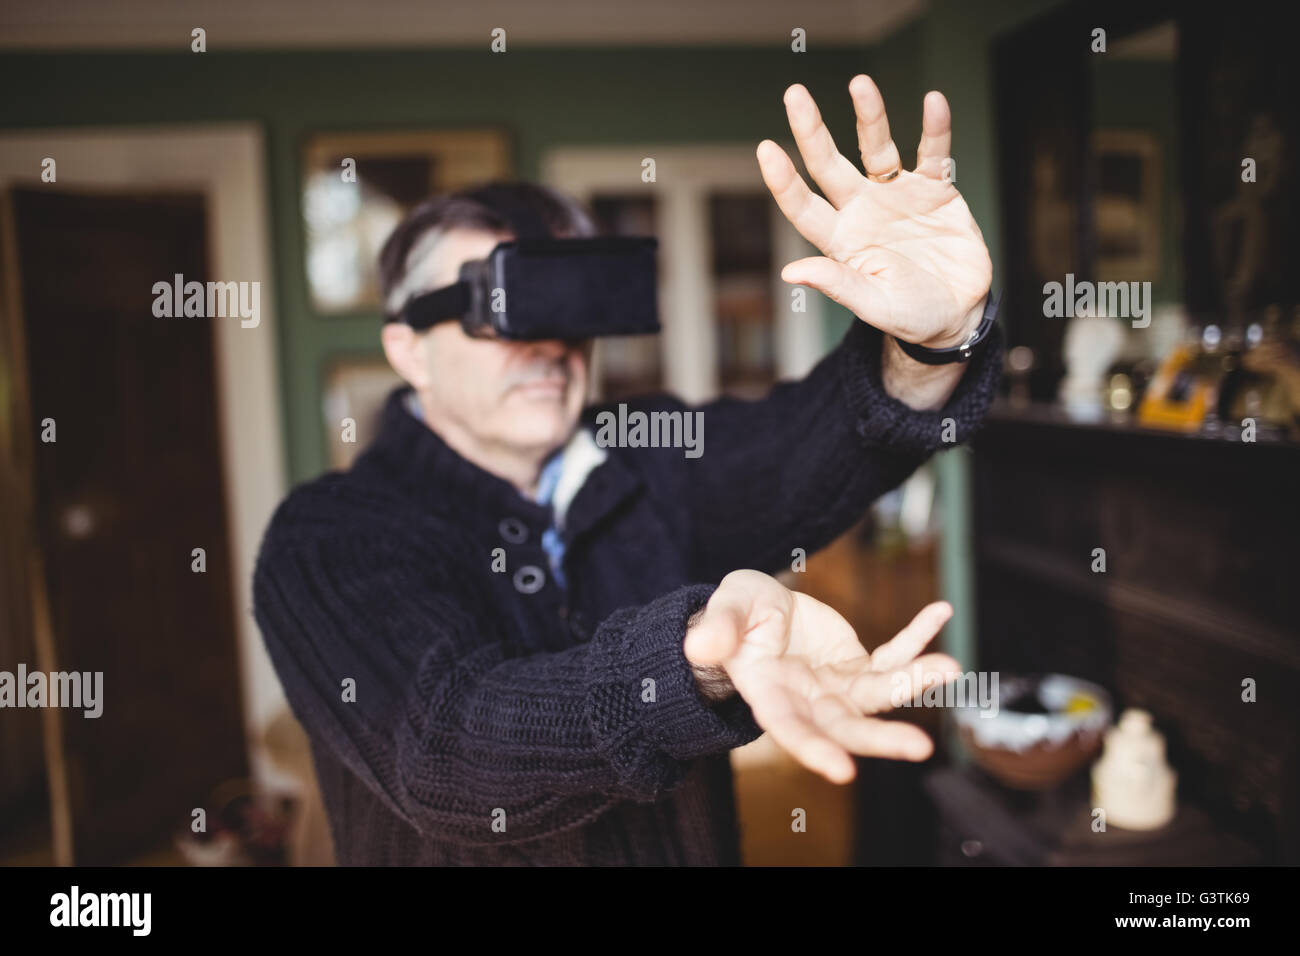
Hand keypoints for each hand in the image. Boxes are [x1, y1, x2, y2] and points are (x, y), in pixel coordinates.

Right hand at [684, 570, 963, 782]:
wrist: (755, 611)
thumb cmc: (734, 616)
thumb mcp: (724, 610)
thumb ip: (717, 627)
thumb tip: (699, 645)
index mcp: (769, 693)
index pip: (790, 728)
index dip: (814, 749)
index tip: (844, 771)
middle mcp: (808, 700)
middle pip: (846, 725)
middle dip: (881, 738)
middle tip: (920, 747)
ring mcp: (836, 686)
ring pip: (879, 694)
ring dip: (914, 683)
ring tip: (948, 668)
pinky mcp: (857, 665)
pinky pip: (893, 656)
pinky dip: (916, 638)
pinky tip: (939, 612)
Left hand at [757, 76, 992, 348]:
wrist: (958, 312)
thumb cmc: (910, 316)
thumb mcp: (875, 305)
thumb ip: (838, 286)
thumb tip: (790, 272)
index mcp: (840, 240)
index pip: (803, 207)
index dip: (784, 181)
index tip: (766, 150)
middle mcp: (862, 210)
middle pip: (830, 165)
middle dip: (812, 131)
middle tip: (795, 95)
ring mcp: (897, 195)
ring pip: (878, 148)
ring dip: (870, 116)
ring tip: (860, 84)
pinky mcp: (935, 189)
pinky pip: (934, 153)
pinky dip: (935, 130)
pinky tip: (934, 102)